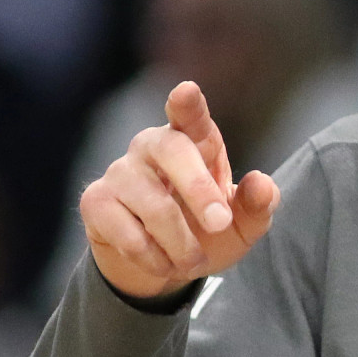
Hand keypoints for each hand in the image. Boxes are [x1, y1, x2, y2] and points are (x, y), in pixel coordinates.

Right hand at [80, 81, 280, 299]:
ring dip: (181, 243)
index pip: (190, 114)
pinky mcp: (95, 201)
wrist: (161, 265)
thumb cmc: (206, 231)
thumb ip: (256, 206)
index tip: (186, 91)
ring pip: (154, 204)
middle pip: (172, 150)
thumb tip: (262, 184)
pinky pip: (127, 233)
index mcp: (194, 140)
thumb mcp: (241, 224)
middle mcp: (152, 145)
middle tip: (220, 224)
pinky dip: (154, 258)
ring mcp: (120, 171)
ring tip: (194, 262)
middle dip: (200, 190)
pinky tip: (163, 264)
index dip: (187, 103)